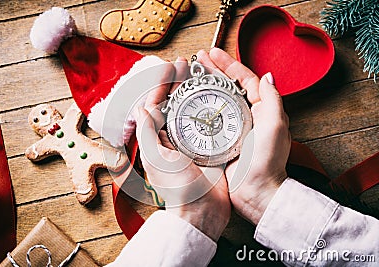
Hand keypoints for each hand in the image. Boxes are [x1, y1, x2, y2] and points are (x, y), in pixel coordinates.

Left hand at [134, 57, 230, 240]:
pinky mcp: (210, 146)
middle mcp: (173, 137)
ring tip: (201, 73)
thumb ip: (148, 133)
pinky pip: (210, 121)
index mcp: (158, 139)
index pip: (156, 104)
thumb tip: (140, 108)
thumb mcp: (158, 159)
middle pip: (175, 102)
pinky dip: (212, 106)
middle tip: (187, 65)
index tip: (171, 68)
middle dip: (178, 82)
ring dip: (195, 89)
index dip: (162, 84)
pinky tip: (218, 95)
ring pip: (192, 108)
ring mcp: (192, 141)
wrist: (203, 212)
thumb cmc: (178, 189)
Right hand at [197, 48, 290, 224]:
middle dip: (212, 70)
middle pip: (227, 86)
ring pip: (215, 100)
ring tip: (189, 74)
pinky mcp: (219, 140)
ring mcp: (231, 127)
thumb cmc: (268, 161)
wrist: (255, 192)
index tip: (213, 53)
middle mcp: (245, 116)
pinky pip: (207, 119)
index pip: (244, 79)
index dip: (228, 64)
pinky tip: (187, 101)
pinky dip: (198, 107)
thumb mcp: (274, 126)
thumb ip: (271, 99)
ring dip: (203, 85)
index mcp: (260, 109)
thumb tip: (268, 76)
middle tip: (197, 59)